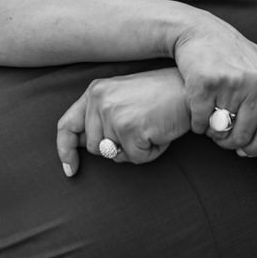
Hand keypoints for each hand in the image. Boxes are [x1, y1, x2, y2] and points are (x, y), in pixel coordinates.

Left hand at [57, 69, 189, 175]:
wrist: (191, 88)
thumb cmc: (163, 95)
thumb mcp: (124, 98)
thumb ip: (101, 118)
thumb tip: (89, 148)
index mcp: (95, 91)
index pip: (67, 125)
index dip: (65, 150)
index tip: (70, 169)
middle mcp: (99, 100)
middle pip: (94, 147)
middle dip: (117, 147)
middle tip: (142, 126)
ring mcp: (113, 115)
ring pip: (115, 155)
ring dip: (136, 149)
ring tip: (152, 126)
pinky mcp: (130, 129)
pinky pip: (137, 158)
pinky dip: (152, 152)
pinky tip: (161, 132)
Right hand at [173, 17, 256, 152]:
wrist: (201, 32)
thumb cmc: (237, 52)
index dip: (255, 149)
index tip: (245, 149)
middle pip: (242, 137)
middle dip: (229, 142)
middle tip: (221, 134)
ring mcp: (232, 83)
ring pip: (220, 131)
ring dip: (212, 132)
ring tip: (211, 119)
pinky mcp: (206, 83)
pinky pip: (200, 122)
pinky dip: (197, 122)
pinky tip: (198, 109)